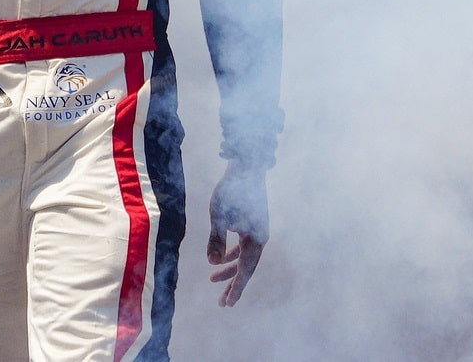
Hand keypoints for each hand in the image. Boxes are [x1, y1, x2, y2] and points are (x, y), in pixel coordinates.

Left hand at [206, 161, 268, 306]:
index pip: (245, 271)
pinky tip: (220, 259)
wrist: (246, 167)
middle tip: (222, 303)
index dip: (235, 289)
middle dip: (233, 284)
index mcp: (255, 240)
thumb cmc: (231, 191)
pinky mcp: (252, 223)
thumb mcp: (218, 217)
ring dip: (230, 269)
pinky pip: (243, 246)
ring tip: (212, 279)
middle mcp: (260, 238)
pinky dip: (232, 254)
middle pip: (246, 268)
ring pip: (244, 257)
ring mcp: (257, 231)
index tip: (227, 304)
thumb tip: (213, 264)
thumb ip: (216, 240)